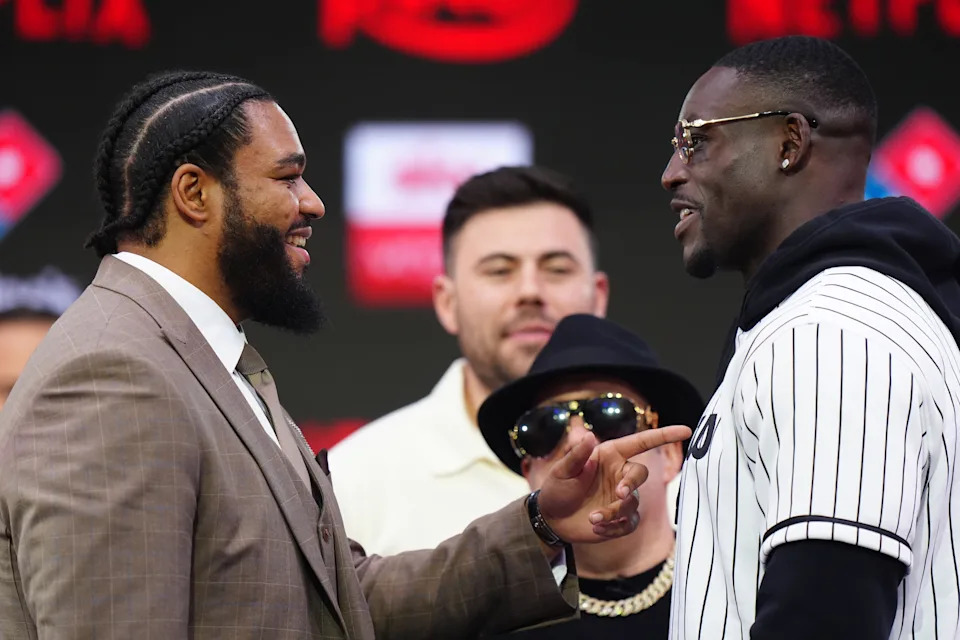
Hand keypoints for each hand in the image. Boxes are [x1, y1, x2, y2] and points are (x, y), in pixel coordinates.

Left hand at [537, 425, 691, 542]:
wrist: (552, 518)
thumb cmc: (557, 488)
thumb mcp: (562, 470)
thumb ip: (577, 455)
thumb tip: (589, 435)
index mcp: (610, 455)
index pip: (641, 442)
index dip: (664, 435)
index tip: (686, 430)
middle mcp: (620, 474)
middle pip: (640, 474)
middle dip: (631, 484)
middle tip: (618, 493)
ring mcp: (622, 498)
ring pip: (632, 503)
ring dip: (614, 512)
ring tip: (592, 519)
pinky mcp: (622, 520)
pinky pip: (629, 524)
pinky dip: (614, 528)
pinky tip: (596, 528)